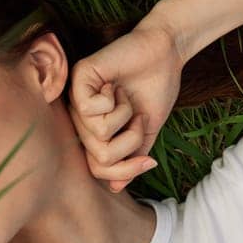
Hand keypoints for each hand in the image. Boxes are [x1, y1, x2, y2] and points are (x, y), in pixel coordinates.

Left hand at [68, 16, 183, 192]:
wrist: (166, 54)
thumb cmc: (155, 90)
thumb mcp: (145, 133)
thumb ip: (131, 159)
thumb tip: (116, 188)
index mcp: (95, 133)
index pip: (98, 170)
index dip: (125, 171)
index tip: (148, 162)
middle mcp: (81, 119)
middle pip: (100, 157)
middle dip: (129, 142)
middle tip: (137, 118)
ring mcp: (76, 100)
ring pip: (97, 135)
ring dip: (123, 118)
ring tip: (125, 98)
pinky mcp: (78, 81)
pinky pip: (91, 111)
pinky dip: (113, 101)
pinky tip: (115, 85)